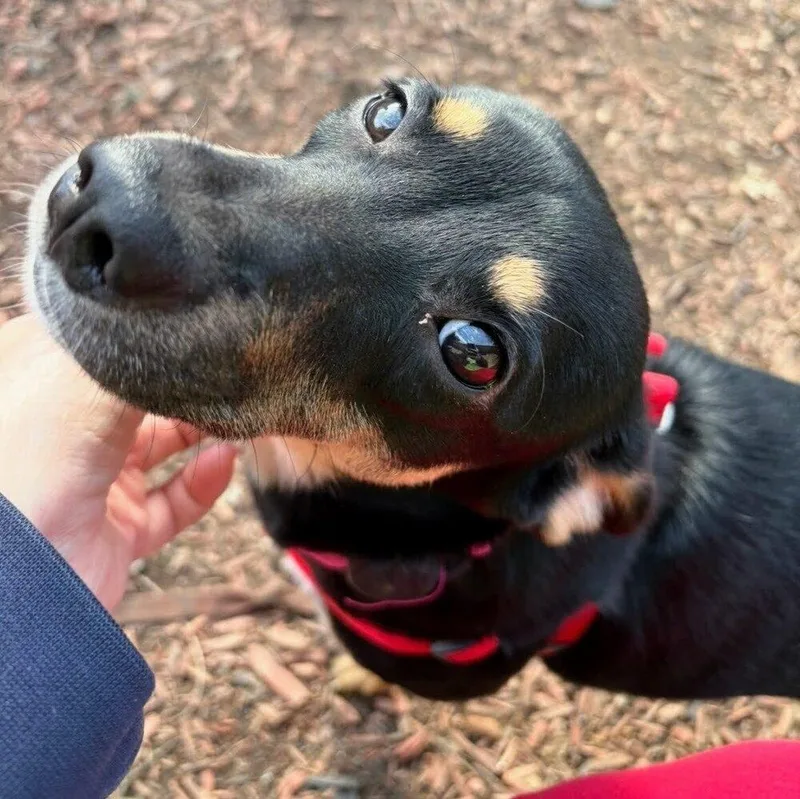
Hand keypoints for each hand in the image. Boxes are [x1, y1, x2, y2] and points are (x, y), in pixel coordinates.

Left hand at [0, 314, 237, 610]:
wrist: (14, 597)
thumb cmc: (23, 478)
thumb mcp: (83, 391)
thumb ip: (143, 355)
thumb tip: (197, 326)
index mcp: (37, 380)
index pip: (104, 340)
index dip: (152, 333)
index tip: (200, 324)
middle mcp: (62, 426)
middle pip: (142, 393)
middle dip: (188, 385)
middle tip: (234, 372)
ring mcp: (89, 478)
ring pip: (163, 444)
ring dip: (205, 432)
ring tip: (241, 416)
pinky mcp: (115, 526)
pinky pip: (172, 501)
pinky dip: (204, 483)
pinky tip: (224, 463)